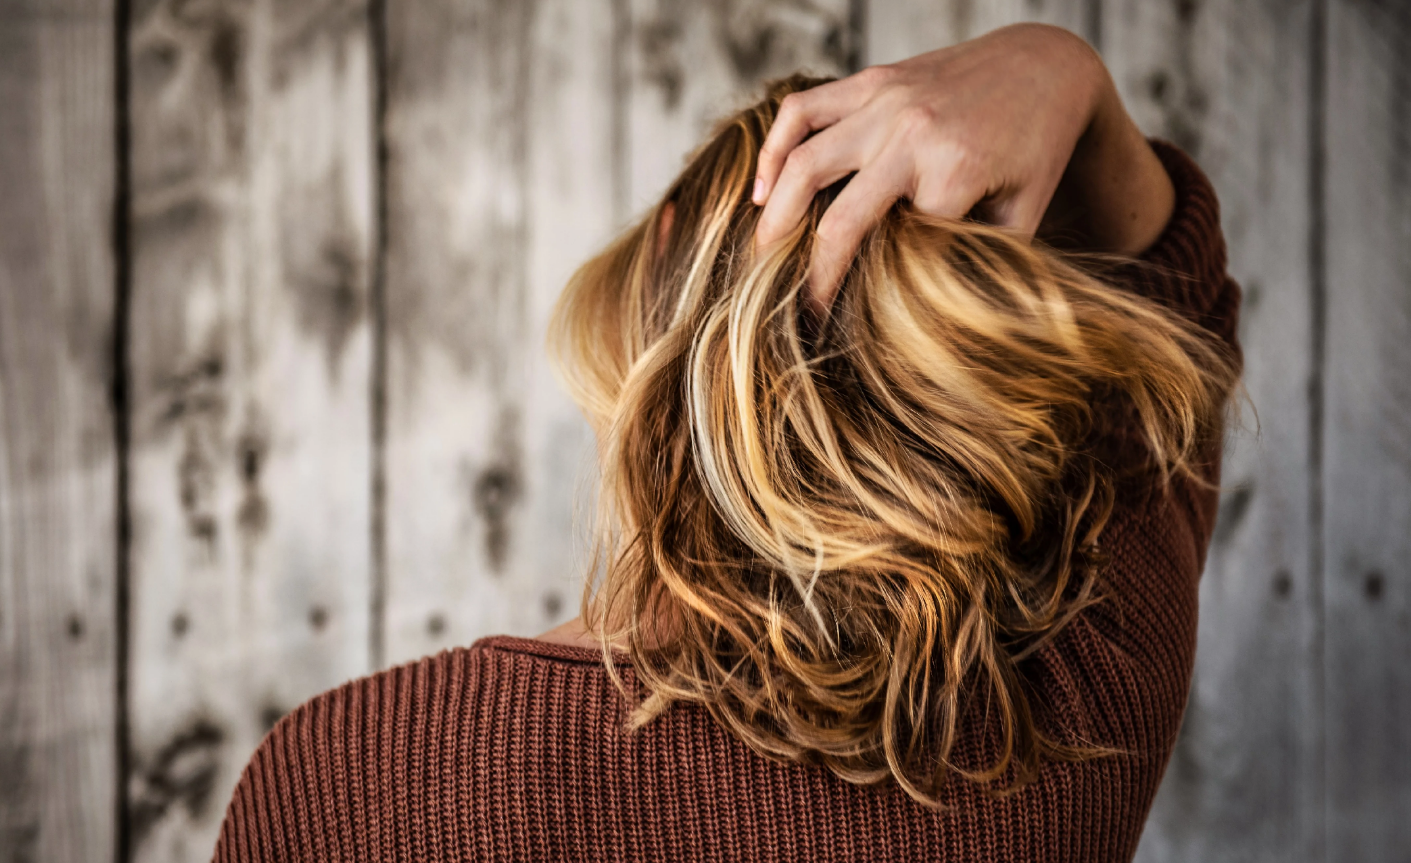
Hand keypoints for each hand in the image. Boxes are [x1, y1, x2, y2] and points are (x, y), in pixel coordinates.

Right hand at [752, 23, 1172, 310]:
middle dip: (811, 274)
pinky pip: (801, 110)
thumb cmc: (1037, 150)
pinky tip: (761, 189)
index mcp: (956, 170)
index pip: (897, 251)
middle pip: (838, 218)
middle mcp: (913, 132)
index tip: (851, 326)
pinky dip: (772, 150)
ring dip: (774, 217)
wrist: (1047, 65)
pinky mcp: (869, 80)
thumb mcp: (1024, 215)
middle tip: (792, 311)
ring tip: (761, 256)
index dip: (870, 291)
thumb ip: (978, 260)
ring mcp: (884, 100)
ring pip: (803, 162)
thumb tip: (929, 318)